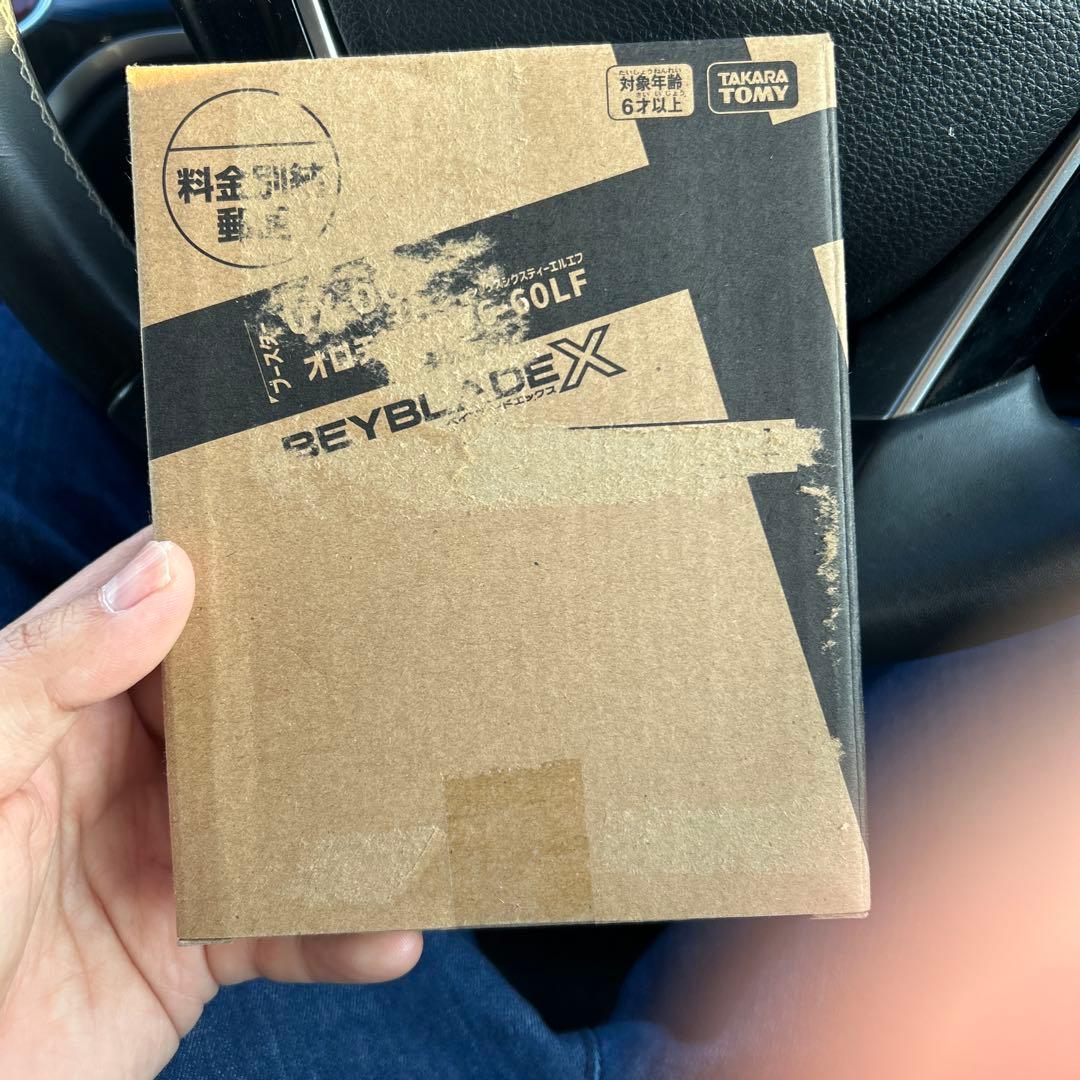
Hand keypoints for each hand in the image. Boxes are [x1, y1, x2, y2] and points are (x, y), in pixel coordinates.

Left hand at [0, 529, 421, 1077]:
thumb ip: (49, 669)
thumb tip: (168, 574)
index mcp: (66, 706)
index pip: (160, 610)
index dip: (232, 567)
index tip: (319, 532)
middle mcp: (130, 772)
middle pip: (247, 705)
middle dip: (323, 679)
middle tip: (409, 646)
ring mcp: (172, 858)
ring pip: (287, 813)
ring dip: (356, 813)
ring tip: (424, 798)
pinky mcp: (200, 948)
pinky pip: (289, 932)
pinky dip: (343, 936)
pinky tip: (388, 936)